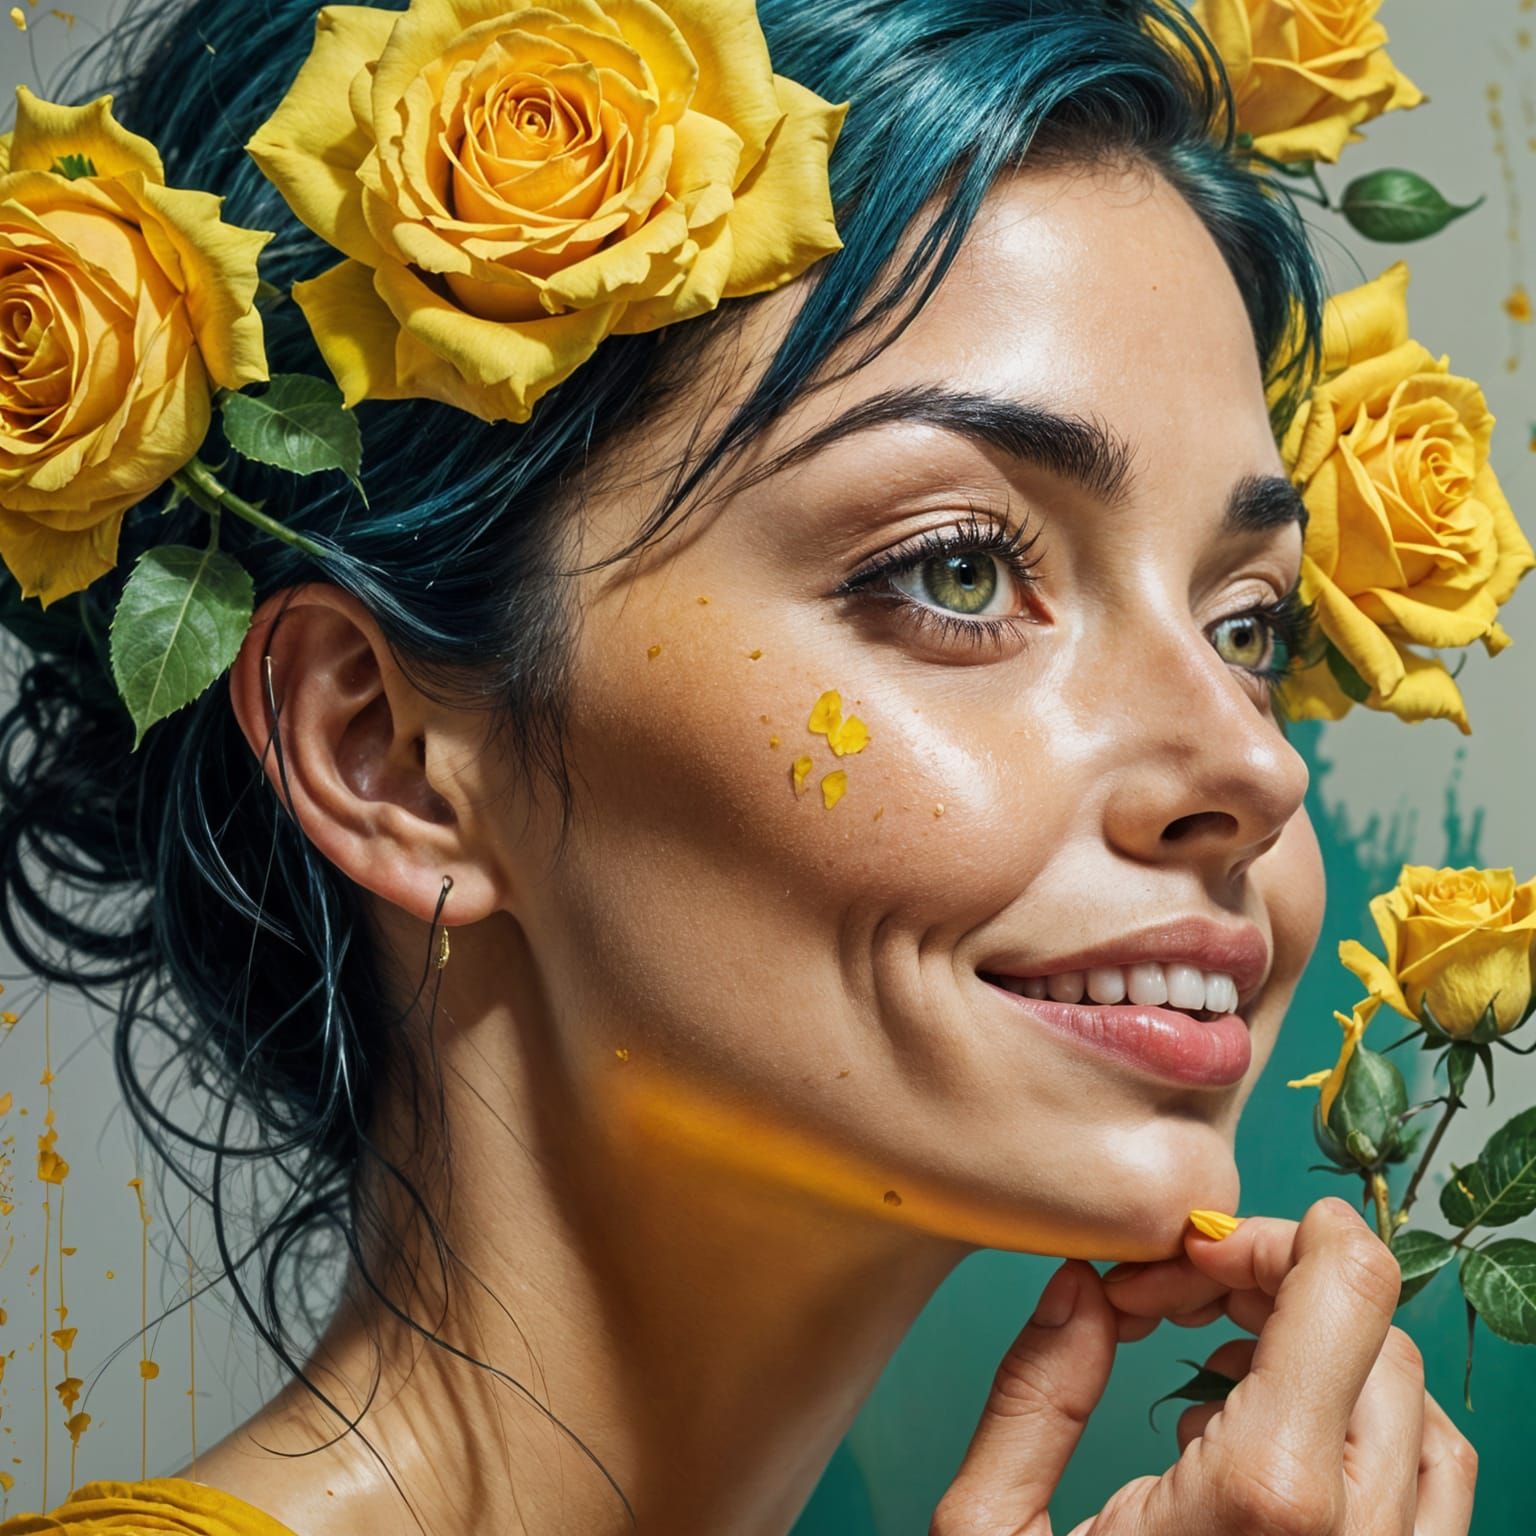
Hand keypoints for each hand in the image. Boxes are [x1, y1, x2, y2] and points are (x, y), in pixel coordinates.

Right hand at [930, 1197, 1477, 1534]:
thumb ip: (1035, 1389)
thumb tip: (1082, 1283)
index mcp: (1267, 1499)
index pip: (1347, 1286)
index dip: (1272, 1234)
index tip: (1187, 1255)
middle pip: (1379, 1331)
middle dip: (1278, 1287)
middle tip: (1176, 1303)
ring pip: (1422, 1409)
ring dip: (1329, 1358)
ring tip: (1221, 1370)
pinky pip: (1432, 1493)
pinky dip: (1363, 1432)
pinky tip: (1262, 1446)